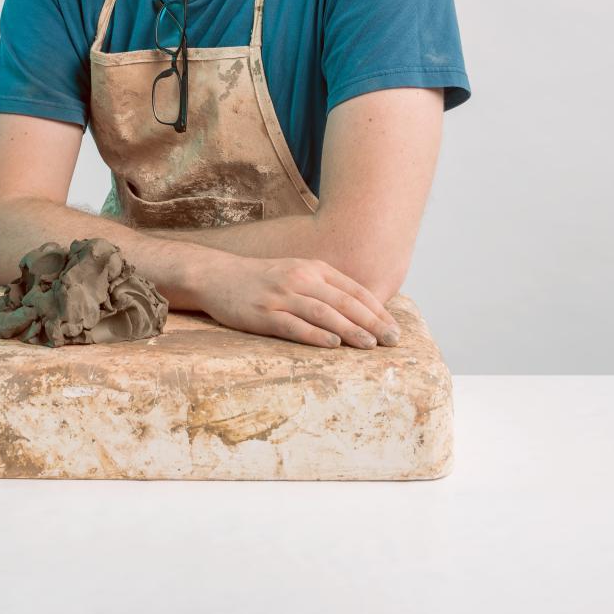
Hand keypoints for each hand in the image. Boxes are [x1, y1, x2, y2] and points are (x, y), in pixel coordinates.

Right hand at [197, 253, 400, 348]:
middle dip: (372, 322)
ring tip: (371, 345)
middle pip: (343, 302)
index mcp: (313, 268)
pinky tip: (332, 345)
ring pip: (323, 313)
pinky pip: (294, 325)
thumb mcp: (297, 274)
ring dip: (350, 330)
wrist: (218, 276)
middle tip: (393, 340)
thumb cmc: (263, 280)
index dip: (377, 309)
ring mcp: (281, 295)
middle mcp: (300, 278)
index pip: (353, 290)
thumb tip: (361, 312)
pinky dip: (315, 335)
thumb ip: (325, 288)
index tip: (395, 327)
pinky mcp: (263, 314)